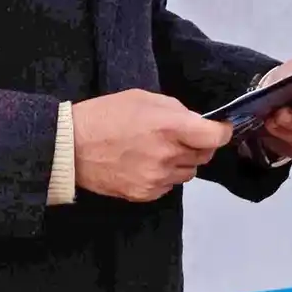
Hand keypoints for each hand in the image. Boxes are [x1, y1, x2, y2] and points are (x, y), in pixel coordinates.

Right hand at [72, 89, 233, 201]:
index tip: (218, 129)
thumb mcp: (140, 98)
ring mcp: (158, 178)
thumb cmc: (103, 116)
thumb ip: (174, 109)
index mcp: (169, 127)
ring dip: (180, 162)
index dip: (221, 131)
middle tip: (175, 136)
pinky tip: (142, 164)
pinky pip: (169, 185)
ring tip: (154, 150)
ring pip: (188, 172)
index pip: (215, 136)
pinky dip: (163, 176)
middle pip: (204, 155)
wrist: (70, 147)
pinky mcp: (147, 193)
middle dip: (196, 145)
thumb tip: (195, 121)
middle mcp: (169, 155)